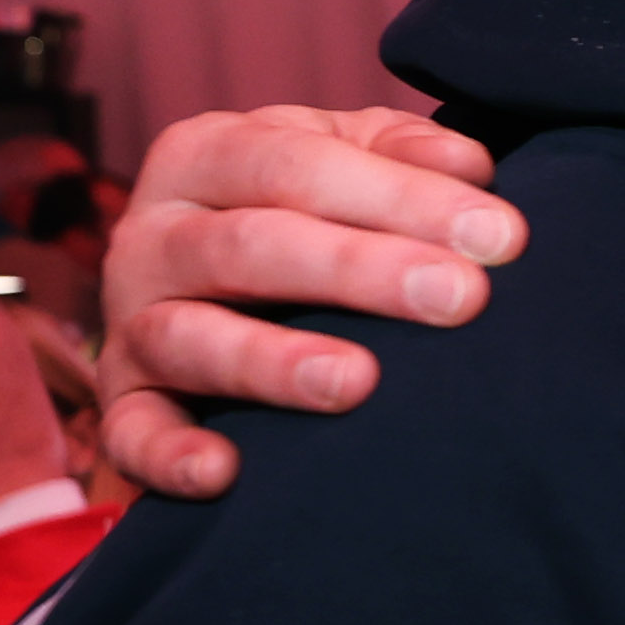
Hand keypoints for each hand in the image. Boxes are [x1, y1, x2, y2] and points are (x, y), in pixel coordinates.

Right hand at [99, 106, 527, 497]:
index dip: (400, 197)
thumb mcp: (345, 157)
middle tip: (461, 298)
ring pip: (191, 338)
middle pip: (248, 246)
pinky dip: (169, 454)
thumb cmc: (307, 208)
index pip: (297, 166)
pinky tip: (225, 471)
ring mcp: (132, 323)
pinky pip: (131, 433)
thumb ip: (402, 153)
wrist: (218, 283)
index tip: (501, 237)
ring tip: (357, 382)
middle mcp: (153, 235)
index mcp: (207, 154)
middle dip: (359, 270)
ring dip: (273, 362)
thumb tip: (472, 167)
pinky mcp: (123, 402)